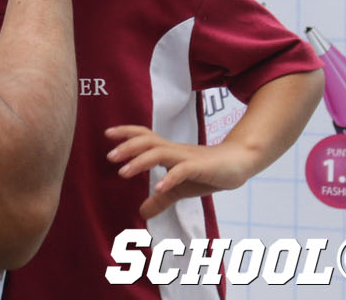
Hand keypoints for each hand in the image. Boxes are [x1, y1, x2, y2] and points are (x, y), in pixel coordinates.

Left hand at [105, 125, 254, 219]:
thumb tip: (142, 212)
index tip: (107, 133)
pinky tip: (158, 188)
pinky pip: (183, 170)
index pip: (144, 136)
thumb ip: (161, 199)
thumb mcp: (180, 189)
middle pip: (148, 141)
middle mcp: (175, 151)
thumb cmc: (208, 172)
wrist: (238, 164)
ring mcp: (188, 158)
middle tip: (109, 157)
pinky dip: (169, 178)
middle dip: (127, 147)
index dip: (126, 133)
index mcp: (169, 152)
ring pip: (160, 152)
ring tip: (123, 173)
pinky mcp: (201, 168)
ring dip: (140, 161)